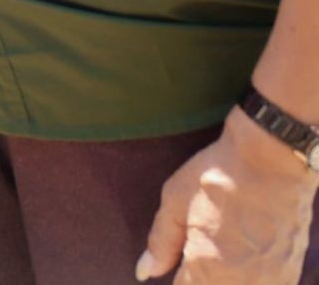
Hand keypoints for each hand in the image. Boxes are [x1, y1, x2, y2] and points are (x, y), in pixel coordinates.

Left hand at [138, 107, 317, 281]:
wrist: (273, 160)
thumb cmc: (218, 178)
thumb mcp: (175, 204)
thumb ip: (160, 244)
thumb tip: (143, 272)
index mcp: (208, 272)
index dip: (179, 277)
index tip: (180, 261)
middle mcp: (242, 284)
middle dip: (201, 276)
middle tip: (201, 246)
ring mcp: (271, 281)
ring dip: (226, 277)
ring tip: (224, 244)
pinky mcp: (289, 272)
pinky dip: (250, 276)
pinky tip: (244, 252)